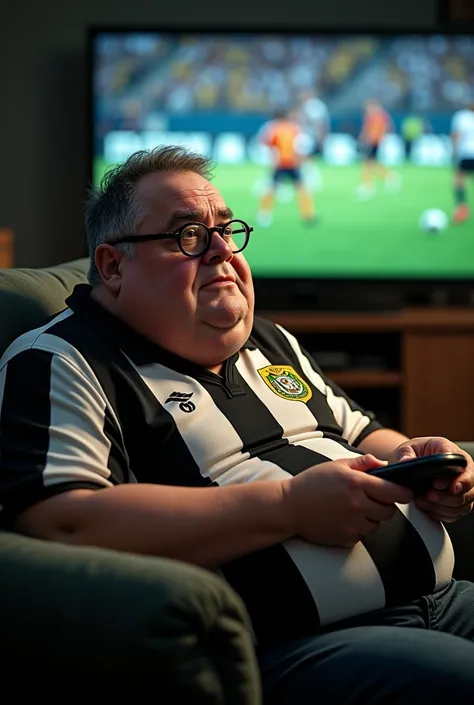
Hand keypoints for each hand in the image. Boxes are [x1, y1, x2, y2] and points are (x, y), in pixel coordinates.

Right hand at [281, 454, 412, 548]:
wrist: (289, 507)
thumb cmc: (312, 483)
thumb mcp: (336, 465)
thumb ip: (362, 463)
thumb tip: (384, 464)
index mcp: (356, 483)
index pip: (395, 491)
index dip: (402, 492)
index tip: (402, 492)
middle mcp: (357, 504)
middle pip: (389, 511)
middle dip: (385, 505)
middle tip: (372, 499)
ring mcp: (352, 524)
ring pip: (377, 525)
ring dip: (371, 518)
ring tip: (354, 509)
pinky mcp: (346, 539)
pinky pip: (363, 536)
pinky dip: (358, 529)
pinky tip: (343, 519)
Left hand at [389, 436, 473, 522]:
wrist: (414, 461)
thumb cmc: (416, 452)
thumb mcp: (408, 448)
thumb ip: (407, 454)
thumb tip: (406, 461)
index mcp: (454, 453)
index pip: (464, 467)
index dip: (457, 479)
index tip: (440, 484)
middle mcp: (463, 471)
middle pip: (469, 489)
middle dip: (448, 497)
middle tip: (430, 495)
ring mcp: (462, 488)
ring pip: (464, 504)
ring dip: (443, 507)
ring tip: (424, 501)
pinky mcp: (457, 502)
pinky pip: (455, 514)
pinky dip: (441, 513)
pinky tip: (427, 507)